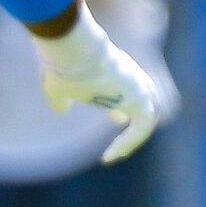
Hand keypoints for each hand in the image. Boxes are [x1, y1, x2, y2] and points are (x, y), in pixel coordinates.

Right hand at [36, 9, 163, 162]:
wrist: (74, 52)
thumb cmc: (64, 68)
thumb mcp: (58, 88)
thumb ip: (61, 99)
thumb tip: (61, 111)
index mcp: (114, 72)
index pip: (126, 90)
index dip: (122, 107)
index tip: (114, 120)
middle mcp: (130, 78)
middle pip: (143, 103)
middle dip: (135, 121)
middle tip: (123, 141)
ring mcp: (139, 86)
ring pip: (146, 116)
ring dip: (133, 136)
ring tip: (116, 154)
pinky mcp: (141, 99)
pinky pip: (142, 126)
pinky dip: (130, 141)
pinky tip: (112, 153)